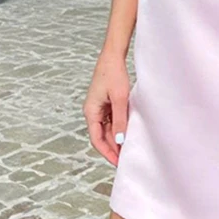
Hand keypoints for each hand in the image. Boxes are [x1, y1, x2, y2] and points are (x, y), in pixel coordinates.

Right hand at [82, 50, 129, 166]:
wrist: (113, 56)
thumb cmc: (114, 74)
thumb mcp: (119, 99)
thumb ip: (119, 120)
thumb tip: (119, 140)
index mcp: (90, 112)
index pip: (96, 139)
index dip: (107, 152)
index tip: (118, 162)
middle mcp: (92, 111)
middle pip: (101, 136)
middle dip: (112, 148)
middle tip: (125, 160)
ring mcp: (98, 108)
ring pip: (106, 129)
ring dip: (115, 139)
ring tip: (128, 149)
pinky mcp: (105, 103)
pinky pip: (110, 121)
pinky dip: (118, 128)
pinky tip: (127, 134)